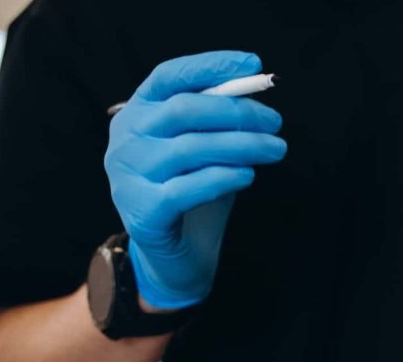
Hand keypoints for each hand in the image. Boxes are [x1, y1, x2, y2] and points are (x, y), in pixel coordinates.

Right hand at [104, 51, 286, 309]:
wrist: (176, 255)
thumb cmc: (194, 190)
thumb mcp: (206, 147)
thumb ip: (219, 118)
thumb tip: (256, 84)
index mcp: (137, 113)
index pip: (168, 76)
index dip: (211, 66)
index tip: (254, 65)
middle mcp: (125, 141)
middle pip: (183, 110)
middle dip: (238, 112)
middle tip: (276, 123)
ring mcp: (128, 177)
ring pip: (190, 148)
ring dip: (243, 145)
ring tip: (277, 150)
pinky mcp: (143, 213)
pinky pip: (187, 189)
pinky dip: (223, 178)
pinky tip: (248, 176)